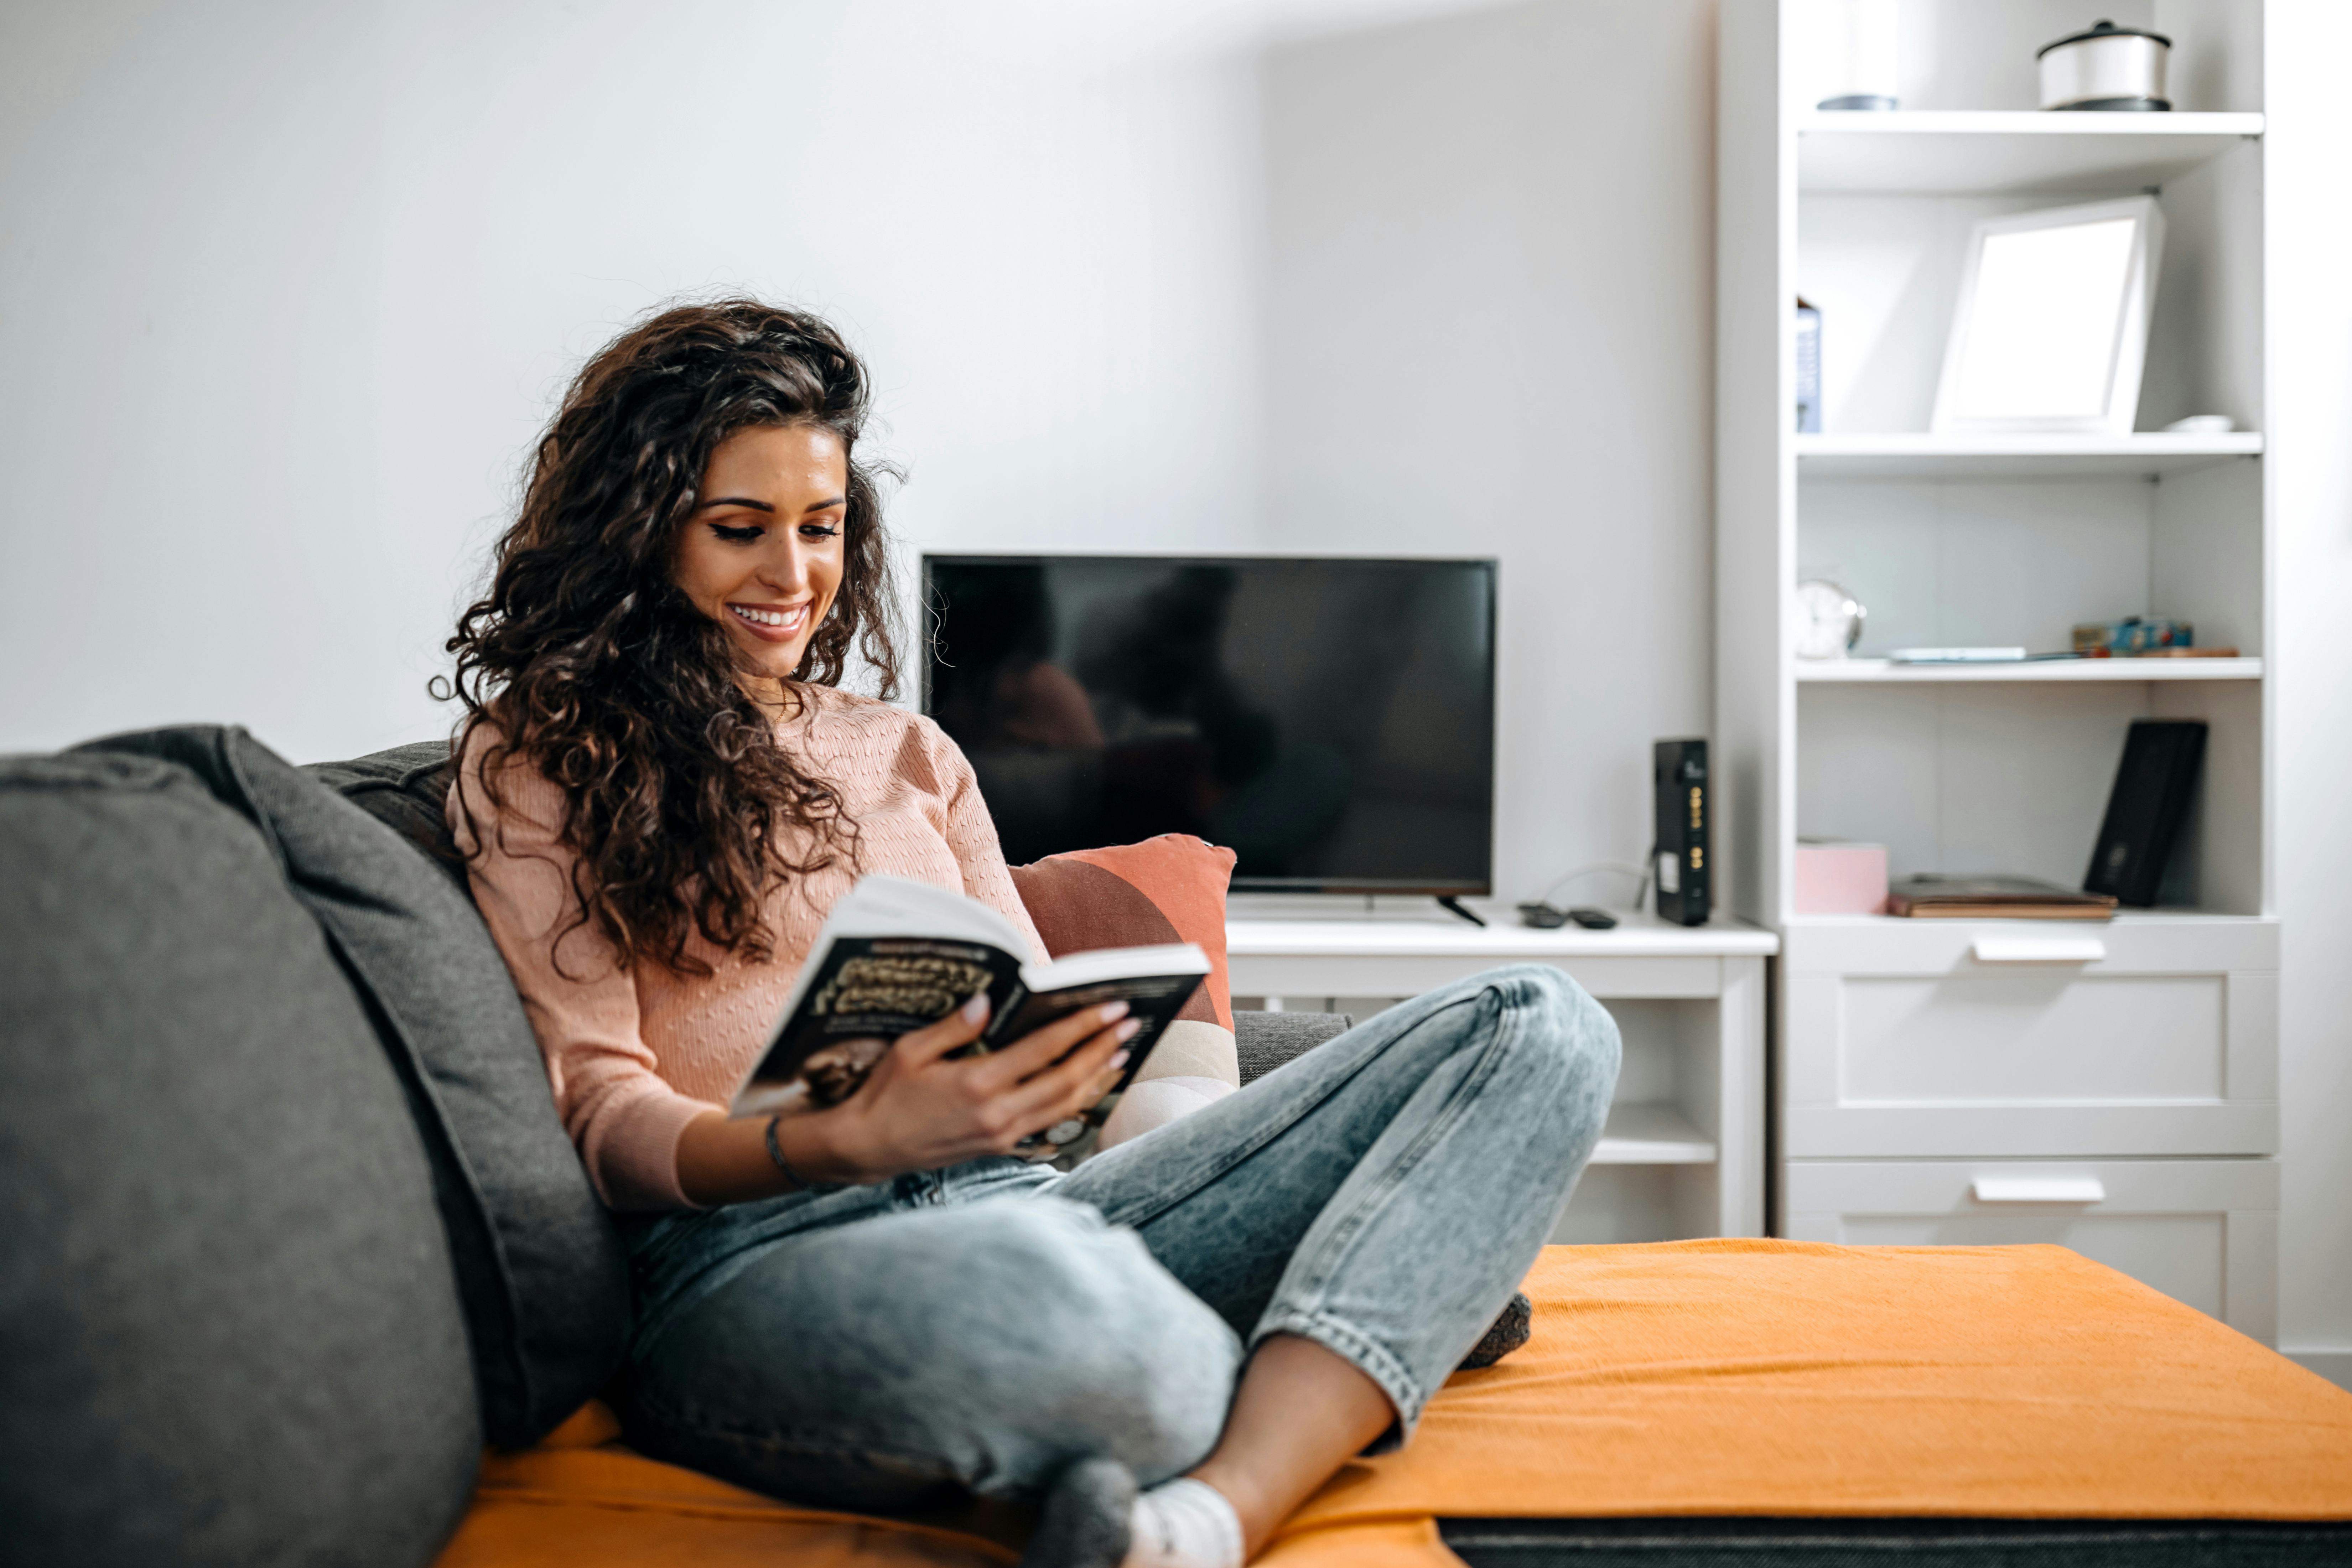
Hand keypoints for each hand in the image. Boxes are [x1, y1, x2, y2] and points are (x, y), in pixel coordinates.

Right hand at [804, 993, 1139, 1182]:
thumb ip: (952, 1027)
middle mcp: (997, 1113)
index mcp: (977, 1083)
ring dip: (1097, 1078)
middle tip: (1130, 1024)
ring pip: (1065, 1106)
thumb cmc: (886, 1094)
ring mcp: (1002, 1134)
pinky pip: (1049, 1124)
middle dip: (1101, 1049)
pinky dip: (1077, 1103)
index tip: (1112, 1006)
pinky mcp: (1000, 1148)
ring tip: (1122, 1051)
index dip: (1082, 1027)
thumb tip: (988, 1002)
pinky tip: (1091, 1087)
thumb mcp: (910, 1051)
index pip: (1043, 1051)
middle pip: (1066, 1079)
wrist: (870, 1147)